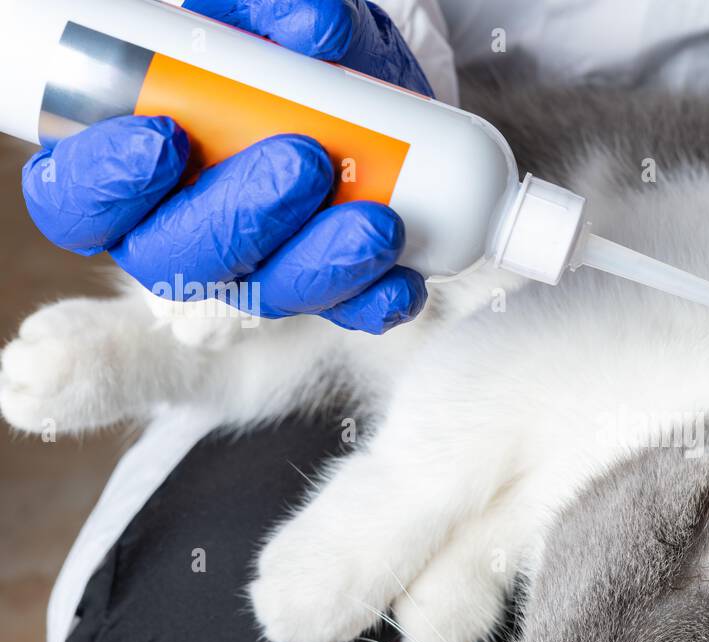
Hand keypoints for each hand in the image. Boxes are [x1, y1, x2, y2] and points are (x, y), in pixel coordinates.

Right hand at [21, 0, 431, 333]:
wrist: (369, 92)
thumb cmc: (287, 52)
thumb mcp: (265, 16)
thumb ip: (268, 9)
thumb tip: (311, 27)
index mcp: (127, 166)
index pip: (74, 201)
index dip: (104, 184)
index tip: (163, 138)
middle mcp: (179, 229)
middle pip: (174, 258)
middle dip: (239, 217)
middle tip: (303, 162)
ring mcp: (252, 267)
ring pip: (265, 293)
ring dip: (320, 263)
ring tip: (376, 223)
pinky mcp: (323, 287)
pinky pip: (342, 312)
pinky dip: (374, 300)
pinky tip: (403, 280)